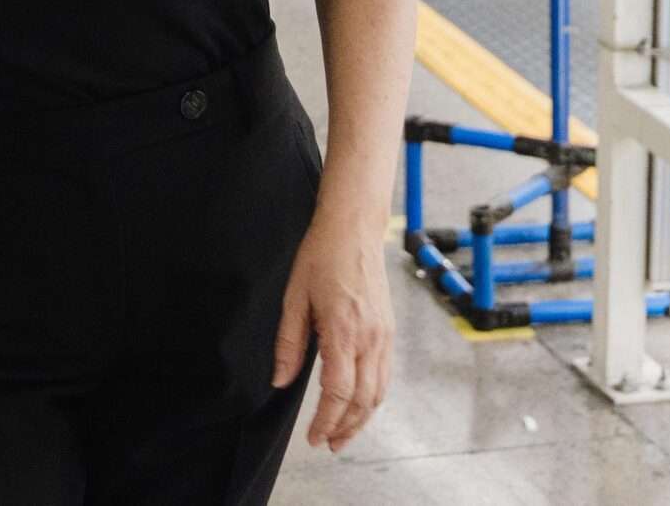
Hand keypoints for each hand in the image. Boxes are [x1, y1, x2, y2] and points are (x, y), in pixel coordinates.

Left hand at [272, 201, 395, 451]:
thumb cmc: (321, 256)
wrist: (354, 227)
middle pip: (364, 399)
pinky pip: (385, 373)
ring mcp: (384, 334)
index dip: (326, 420)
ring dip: (362, 417)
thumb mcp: (294, 297)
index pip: (339, 391)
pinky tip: (358, 402)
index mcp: (343, 329)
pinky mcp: (389, 329)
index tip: (314, 437)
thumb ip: (289, 343)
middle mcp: (370, 337)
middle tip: (328, 443)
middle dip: (346, 427)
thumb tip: (280, 380)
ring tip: (343, 432)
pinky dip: (373, 396)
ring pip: (379, 391)